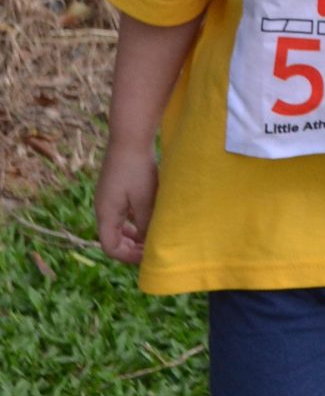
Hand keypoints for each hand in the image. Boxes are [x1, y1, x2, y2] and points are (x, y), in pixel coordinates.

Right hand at [95, 141, 156, 263]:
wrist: (129, 139)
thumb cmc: (137, 170)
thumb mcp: (145, 201)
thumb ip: (146, 224)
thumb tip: (150, 242)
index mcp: (106, 214)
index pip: (110, 247)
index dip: (128, 256)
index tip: (148, 256)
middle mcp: (103, 208)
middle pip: (112, 238)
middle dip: (131, 248)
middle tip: (152, 250)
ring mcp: (108, 198)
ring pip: (117, 226)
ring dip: (133, 235)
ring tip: (152, 236)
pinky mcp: (115, 189)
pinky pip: (121, 214)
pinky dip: (133, 221)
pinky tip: (148, 217)